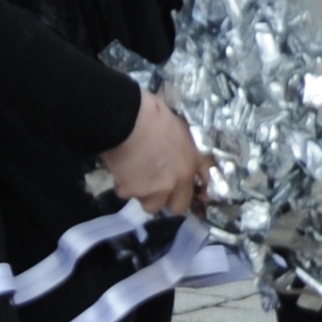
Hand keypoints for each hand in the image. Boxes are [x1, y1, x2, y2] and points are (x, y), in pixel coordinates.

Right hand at [99, 92, 206, 216]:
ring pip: (151, 205)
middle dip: (169, 199)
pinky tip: (120, 168)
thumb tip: (187, 162)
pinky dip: (123, 185)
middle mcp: (176, 181)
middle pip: (178, 206)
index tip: (183, 190)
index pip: (200, 189)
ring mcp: (154, 189)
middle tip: (157, 186)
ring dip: (144, 194)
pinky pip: (126, 193)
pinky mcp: (131, 190)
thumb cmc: (155, 115)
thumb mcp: (183, 129)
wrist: (128, 117)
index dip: (191, 191)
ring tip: (135, 176)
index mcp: (191, 164)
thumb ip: (188, 150)